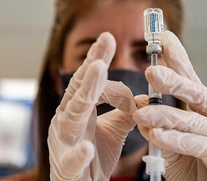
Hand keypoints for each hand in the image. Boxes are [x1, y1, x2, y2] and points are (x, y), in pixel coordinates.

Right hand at [48, 32, 137, 179]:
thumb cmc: (94, 157)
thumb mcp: (113, 130)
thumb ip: (125, 111)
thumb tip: (141, 97)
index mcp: (79, 110)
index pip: (88, 81)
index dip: (97, 60)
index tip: (109, 38)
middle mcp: (68, 121)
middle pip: (79, 90)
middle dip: (92, 68)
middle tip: (105, 44)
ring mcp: (64, 143)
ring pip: (72, 116)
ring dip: (85, 94)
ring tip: (98, 71)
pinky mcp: (67, 168)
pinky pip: (72, 160)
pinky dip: (79, 153)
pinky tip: (87, 148)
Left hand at [133, 31, 206, 179]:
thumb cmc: (193, 164)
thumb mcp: (172, 138)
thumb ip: (160, 120)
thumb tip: (141, 102)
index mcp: (204, 108)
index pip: (190, 79)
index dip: (178, 58)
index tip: (164, 39)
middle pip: (196, 91)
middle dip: (174, 79)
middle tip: (152, 70)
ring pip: (192, 120)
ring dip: (164, 115)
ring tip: (142, 113)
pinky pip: (197, 144)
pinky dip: (175, 140)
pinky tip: (157, 134)